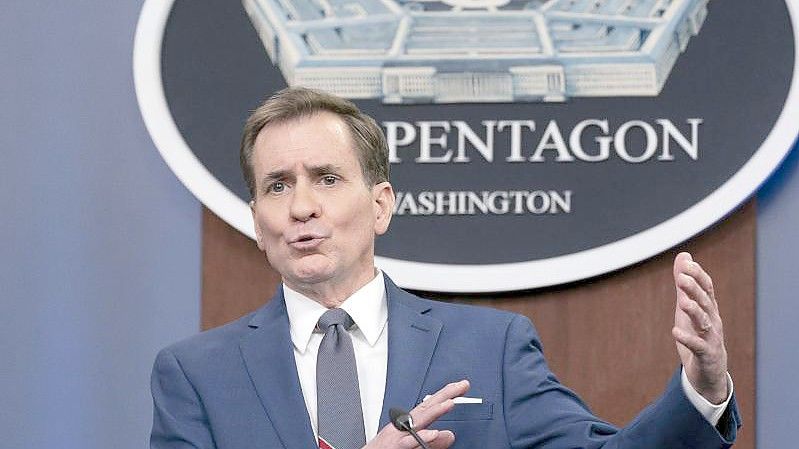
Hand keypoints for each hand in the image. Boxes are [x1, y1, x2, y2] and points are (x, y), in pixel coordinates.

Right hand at [364, 380, 469, 448]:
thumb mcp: (412, 445)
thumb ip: (431, 441)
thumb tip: (450, 435)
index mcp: (408, 424)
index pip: (429, 406)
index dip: (445, 395)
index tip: (460, 387)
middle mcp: (403, 426)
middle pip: (426, 407)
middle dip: (445, 395)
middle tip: (462, 386)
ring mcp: (399, 435)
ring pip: (419, 421)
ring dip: (435, 411)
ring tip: (451, 403)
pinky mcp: (395, 447)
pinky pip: (409, 442)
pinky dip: (421, 437)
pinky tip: (433, 433)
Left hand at [672, 252, 728, 403]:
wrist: (709, 371)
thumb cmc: (698, 334)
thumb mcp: (688, 307)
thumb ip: (685, 284)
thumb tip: (683, 256)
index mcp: (709, 308)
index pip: (707, 288)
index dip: (698, 276)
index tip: (687, 264)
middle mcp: (713, 321)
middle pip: (705, 303)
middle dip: (694, 290)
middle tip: (682, 278)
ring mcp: (711, 338)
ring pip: (704, 323)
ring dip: (694, 312)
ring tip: (682, 302)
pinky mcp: (706, 354)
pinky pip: (697, 346)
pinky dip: (687, 339)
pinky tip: (675, 331)